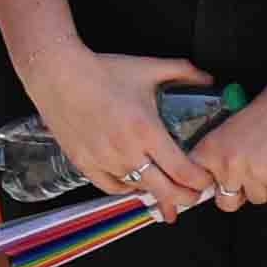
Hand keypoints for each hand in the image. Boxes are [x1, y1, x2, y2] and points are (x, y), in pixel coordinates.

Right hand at [18, 37, 217, 210]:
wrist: (58, 73)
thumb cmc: (102, 71)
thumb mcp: (148, 68)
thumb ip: (183, 72)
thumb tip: (209, 79)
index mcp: (147, 130)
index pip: (183, 171)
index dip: (200, 182)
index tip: (206, 180)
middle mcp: (127, 152)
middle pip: (165, 191)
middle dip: (185, 198)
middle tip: (193, 196)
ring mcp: (104, 160)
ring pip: (139, 189)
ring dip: (155, 191)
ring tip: (165, 187)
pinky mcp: (84, 163)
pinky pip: (111, 187)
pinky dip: (126, 188)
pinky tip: (134, 182)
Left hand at [198, 49, 266, 206]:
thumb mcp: (230, 129)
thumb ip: (220, 156)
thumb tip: (218, 183)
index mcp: (211, 149)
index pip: (200, 184)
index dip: (214, 183)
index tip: (222, 179)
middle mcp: (229, 165)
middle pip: (226, 202)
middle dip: (239, 191)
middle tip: (252, 169)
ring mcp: (255, 176)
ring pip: (255, 198)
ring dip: (264, 185)